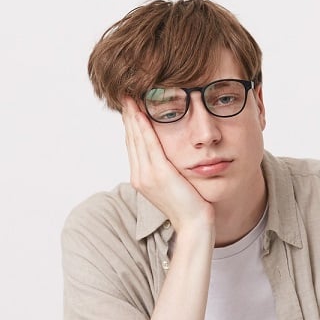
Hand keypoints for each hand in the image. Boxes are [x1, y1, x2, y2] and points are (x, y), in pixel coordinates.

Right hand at [121, 97, 213, 233]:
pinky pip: (149, 144)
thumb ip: (166, 168)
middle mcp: (140, 176)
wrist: (194, 224)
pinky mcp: (160, 174)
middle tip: (125, 95)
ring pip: (136, 139)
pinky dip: (143, 127)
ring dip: (133, 116)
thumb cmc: (189, 205)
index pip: (133, 145)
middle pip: (131, 139)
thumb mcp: (173, 183)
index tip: (130, 107)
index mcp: (141, 178)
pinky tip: (141, 112)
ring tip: (130, 98)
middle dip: (128, 116)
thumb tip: (167, 154)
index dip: (130, 125)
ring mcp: (147, 175)